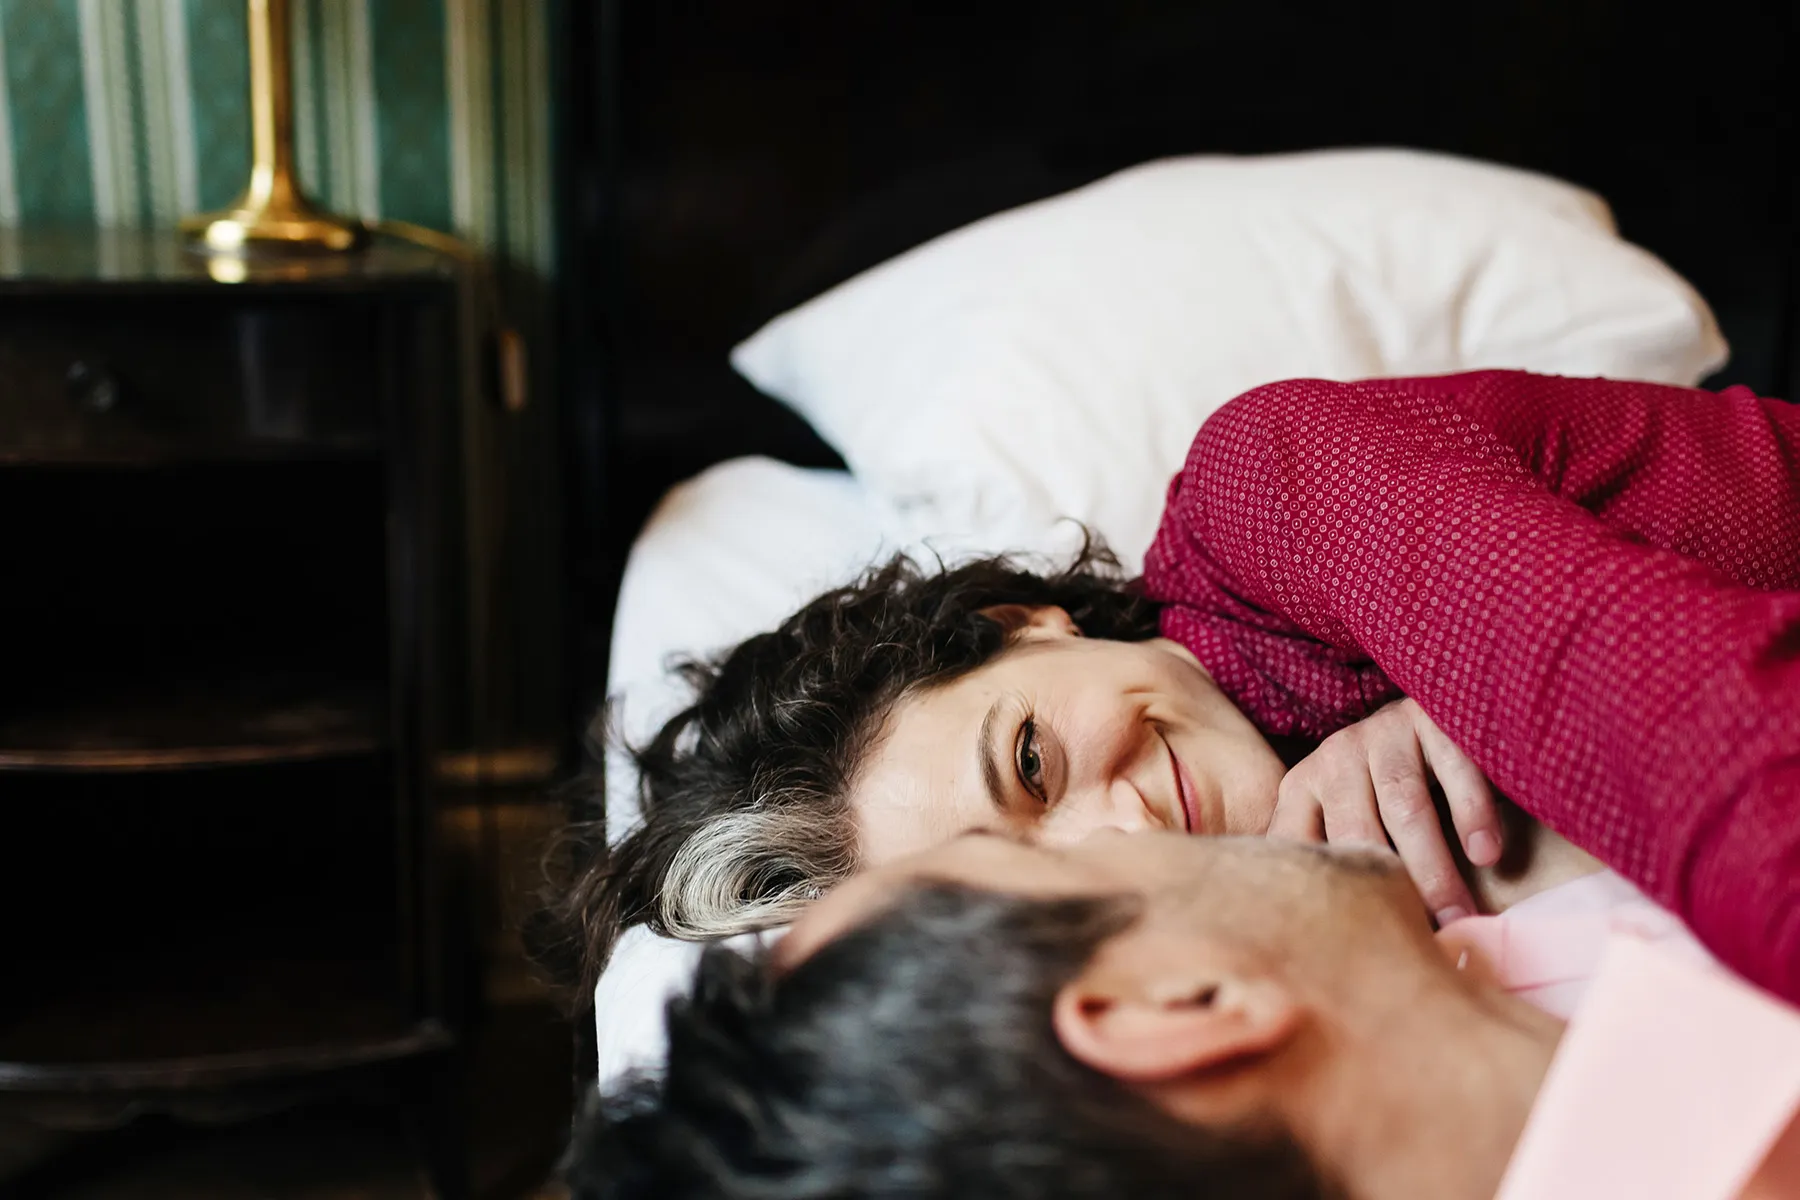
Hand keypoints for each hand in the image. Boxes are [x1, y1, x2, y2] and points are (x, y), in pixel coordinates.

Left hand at [1270, 697, 1501, 925]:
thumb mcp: (1341, 817)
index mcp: (1302, 788)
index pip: (1302, 846)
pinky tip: (1486, 855)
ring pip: (1405, 809)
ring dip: (1434, 869)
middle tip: (1420, 943)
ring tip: (1459, 916)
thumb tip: (1319, 946)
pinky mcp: (1430, 718)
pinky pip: (1454, 769)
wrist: (1428, 713)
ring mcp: (1382, 734)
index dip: (1329, 896)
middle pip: (1357, 832)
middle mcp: (1334, 758)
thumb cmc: (1383, 788)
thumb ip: (1329, 864)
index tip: (1352, 946)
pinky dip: (1471, 813)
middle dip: (1390, 891)